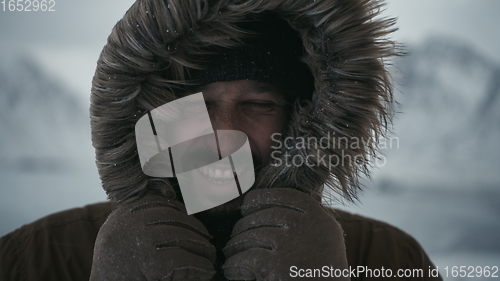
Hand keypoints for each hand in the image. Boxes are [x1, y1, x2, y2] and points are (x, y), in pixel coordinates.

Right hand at [90, 194, 215, 279]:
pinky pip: (184, 260)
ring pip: (182, 238)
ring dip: (202, 249)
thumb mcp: (123, 239)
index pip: (159, 203)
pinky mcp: (150, 262)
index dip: (182, 214)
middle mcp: (129, 223)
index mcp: (123, 214)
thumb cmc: (118, 270)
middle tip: (208, 244)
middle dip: (196, 231)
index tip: (195, 224)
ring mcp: (139, 241)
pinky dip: (200, 266)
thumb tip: (177, 209)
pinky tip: (206, 271)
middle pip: (173, 218)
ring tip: (209, 259)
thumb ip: (143, 223)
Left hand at [222, 188, 348, 279]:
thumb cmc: (324, 275)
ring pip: (250, 236)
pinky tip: (231, 270)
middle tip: (234, 238)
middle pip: (264, 216)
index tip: (246, 206)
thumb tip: (269, 208)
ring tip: (230, 254)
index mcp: (319, 218)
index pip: (284, 197)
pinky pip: (244, 258)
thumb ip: (305, 223)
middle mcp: (305, 227)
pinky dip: (234, 264)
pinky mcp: (275, 266)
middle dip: (243, 226)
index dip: (260, 199)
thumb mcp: (326, 240)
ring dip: (235, 246)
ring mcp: (289, 245)